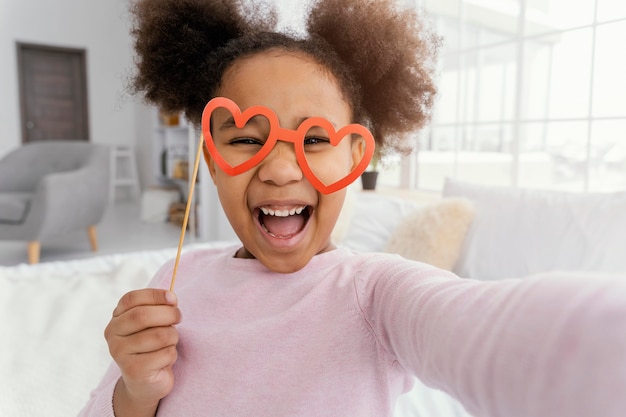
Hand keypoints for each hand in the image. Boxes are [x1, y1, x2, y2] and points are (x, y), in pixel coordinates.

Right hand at [104, 289, 180, 413]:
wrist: (144, 382)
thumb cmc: (152, 346)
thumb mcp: (152, 323)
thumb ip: (158, 308)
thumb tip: (171, 297)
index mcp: (116, 318)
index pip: (131, 299)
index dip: (154, 295)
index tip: (173, 298)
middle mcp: (113, 334)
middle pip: (143, 316)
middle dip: (168, 314)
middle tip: (179, 318)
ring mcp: (120, 353)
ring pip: (159, 335)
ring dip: (172, 337)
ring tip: (169, 342)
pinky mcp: (134, 370)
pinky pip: (165, 354)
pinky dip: (172, 354)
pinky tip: (164, 360)